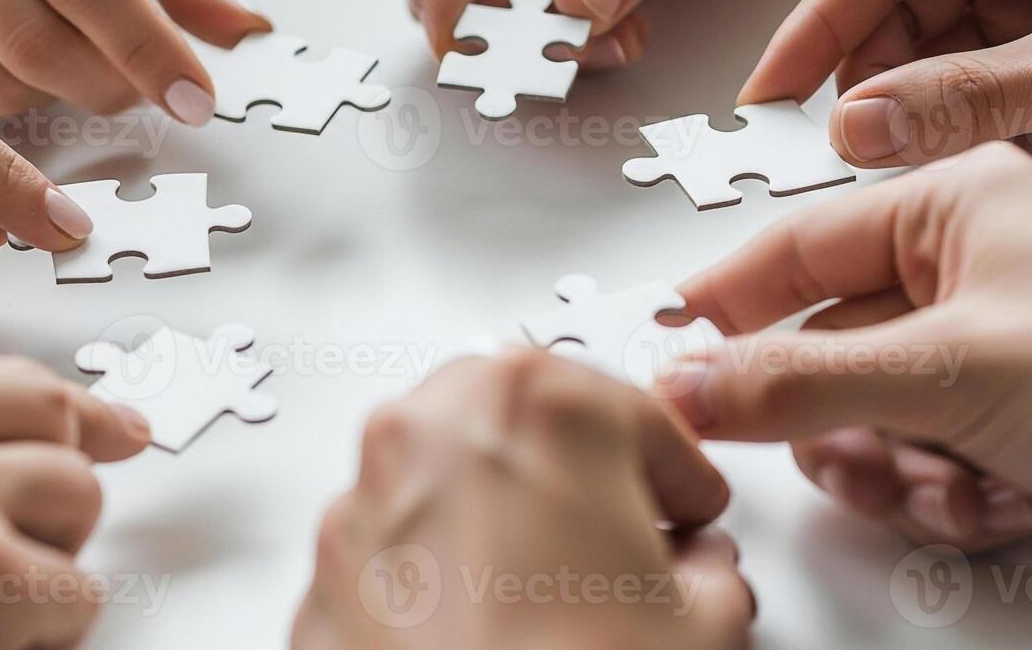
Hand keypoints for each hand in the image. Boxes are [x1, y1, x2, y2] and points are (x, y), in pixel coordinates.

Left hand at [294, 350, 749, 648]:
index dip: (678, 475)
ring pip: (449, 483)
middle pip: (525, 423)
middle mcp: (429, 433)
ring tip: (559, 608)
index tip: (689, 507)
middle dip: (579, 476)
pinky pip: (397, 555)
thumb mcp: (706, 625)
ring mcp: (360, 507)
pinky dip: (438, 581)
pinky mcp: (321, 583)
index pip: (634, 413)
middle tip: (627, 544)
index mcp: (535, 405)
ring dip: (503, 523)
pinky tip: (491, 642)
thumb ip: (710, 569)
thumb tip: (694, 576)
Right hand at [664, 143, 1031, 579]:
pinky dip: (938, 495)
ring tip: (938, 482)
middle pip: (819, 351)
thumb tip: (692, 382)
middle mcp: (959, 275)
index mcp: (949, 206)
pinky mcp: (998, 426)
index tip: (672, 352)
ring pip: (856, 419)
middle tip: (839, 452)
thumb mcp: (945, 369)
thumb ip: (797, 379)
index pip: (795, 245)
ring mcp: (978, 354)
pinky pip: (909, 462)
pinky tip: (996, 498)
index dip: (728, 305)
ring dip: (887, 468)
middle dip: (830, 420)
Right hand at [743, 0, 1031, 180]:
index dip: (818, 24)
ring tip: (970, 146)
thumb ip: (967, 100)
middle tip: (857, 145)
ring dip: (937, 113)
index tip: (773, 91)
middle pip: (899, 6)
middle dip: (882, 81)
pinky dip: (983, 127)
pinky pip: (974, 87)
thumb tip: (856, 125)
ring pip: (931, 56)